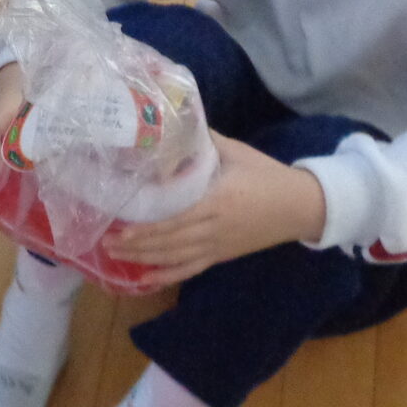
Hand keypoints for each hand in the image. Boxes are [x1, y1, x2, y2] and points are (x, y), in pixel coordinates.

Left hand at [104, 133, 327, 288]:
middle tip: (106, 244)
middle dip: (136, 245)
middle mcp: (213, 228)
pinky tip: (146, 280)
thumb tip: (175, 126)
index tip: (121, 228)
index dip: (147, 229)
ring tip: (117, 257)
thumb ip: (205, 141)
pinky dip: (168, 276)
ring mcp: (217, 246)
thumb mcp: (237, 152)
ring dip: (144, 259)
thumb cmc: (267, 175)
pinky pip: (191, 269)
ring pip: (176, 258)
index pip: (175, 221)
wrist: (301, 206)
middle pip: (169, 242)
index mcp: (216, 202)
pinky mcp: (222, 256)